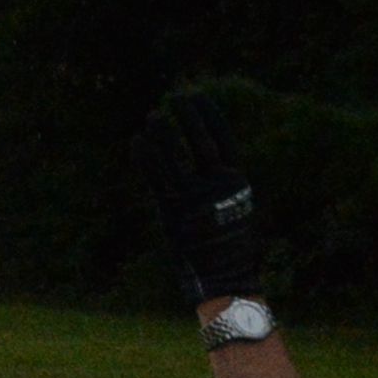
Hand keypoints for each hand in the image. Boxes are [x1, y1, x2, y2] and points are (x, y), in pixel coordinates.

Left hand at [138, 92, 265, 303]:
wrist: (226, 282)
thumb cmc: (233, 245)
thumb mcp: (240, 209)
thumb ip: (227, 184)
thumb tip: (217, 157)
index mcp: (238, 184)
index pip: (224, 139)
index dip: (210, 115)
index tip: (198, 96)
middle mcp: (216, 188)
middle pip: (198, 141)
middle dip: (187, 116)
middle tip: (176, 97)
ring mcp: (193, 198)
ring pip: (172, 155)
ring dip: (161, 132)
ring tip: (153, 115)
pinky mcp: (172, 211)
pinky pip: (154, 176)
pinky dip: (144, 155)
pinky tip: (137, 140)